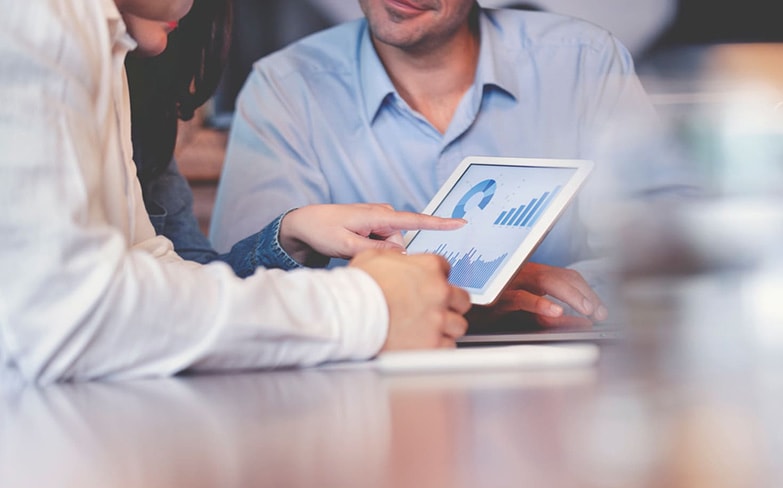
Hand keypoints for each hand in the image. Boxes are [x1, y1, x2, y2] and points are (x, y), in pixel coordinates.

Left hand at [279, 203, 464, 264]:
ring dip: (376, 253)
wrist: (304, 222)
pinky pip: (384, 243)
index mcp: (378, 215)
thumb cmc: (323, 230)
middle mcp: (383, 214)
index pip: (415, 220)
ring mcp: (379, 219)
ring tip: (350, 248)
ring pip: (392, 246)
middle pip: (400, 244)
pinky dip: (372, 249)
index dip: (439, 223)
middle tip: (354, 252)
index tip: (460, 223)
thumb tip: (401, 256)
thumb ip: (375, 252)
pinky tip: (352, 245)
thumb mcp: (346, 246)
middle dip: (385, 255)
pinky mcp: (375, 225)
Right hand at [350, 250, 471, 349]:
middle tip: (434, 308)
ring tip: (429, 328)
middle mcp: (439, 292)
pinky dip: (439, 346)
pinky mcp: (433, 343)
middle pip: (461, 298)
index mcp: (429, 267)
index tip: (429, 285)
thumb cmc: (359, 288)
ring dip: (446, 327)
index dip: (436, 278)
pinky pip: (448, 346)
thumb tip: (397, 257)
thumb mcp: (373, 256)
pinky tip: (426, 342)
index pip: (446, 269)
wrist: (351, 315)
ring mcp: (438, 319)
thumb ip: (393, 256)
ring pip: (458, 325)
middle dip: (450, 304)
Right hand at [488, 262, 607, 327]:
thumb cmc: (495, 314)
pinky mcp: (499, 296)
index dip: (587, 291)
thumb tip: (583, 324)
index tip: (600, 309)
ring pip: (547, 280)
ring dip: (570, 295)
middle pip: (561, 276)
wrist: (465, 314)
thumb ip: (556, 318)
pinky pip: (523, 297)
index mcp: (532, 274)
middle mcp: (524, 273)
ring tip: (585, 309)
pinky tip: (555, 311)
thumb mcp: (531, 316)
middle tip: (598, 312)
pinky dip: (540, 303)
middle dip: (584, 293)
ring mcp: (512, 282)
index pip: (567, 275)